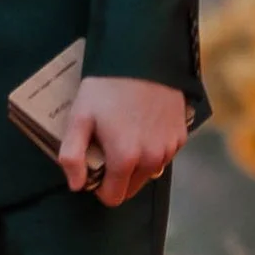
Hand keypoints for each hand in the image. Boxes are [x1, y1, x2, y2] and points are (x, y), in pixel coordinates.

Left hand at [59, 76, 187, 207]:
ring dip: (137, 162)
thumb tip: (76, 185)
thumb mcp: (79, 118)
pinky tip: (143, 125)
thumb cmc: (106, 88)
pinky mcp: (181, 135)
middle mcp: (152, 160)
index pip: (113, 196)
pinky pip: (164, 154)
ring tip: (125, 132)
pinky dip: (153, 148)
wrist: (142, 58)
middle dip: (118, 175)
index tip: (94, 166)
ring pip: (149, 172)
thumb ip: (72, 156)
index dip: (100, 186)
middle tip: (108, 146)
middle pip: (132, 187)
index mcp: (125, 159)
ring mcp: (169, 148)